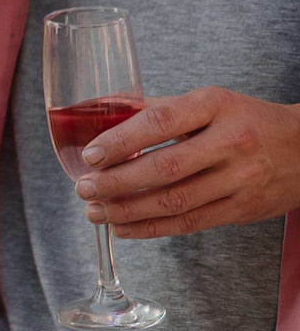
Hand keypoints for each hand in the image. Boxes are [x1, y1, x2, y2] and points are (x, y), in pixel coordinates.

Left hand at [76, 87, 299, 238]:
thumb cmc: (245, 120)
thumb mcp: (208, 102)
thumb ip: (159, 109)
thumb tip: (101, 112)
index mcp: (214, 106)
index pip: (159, 123)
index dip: (120, 140)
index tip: (90, 155)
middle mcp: (230, 143)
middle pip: (165, 168)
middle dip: (118, 182)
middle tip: (84, 188)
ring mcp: (240, 180)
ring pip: (176, 201)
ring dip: (128, 210)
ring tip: (95, 213)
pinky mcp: (243, 210)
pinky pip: (191, 223)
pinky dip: (153, 228)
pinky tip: (124, 228)